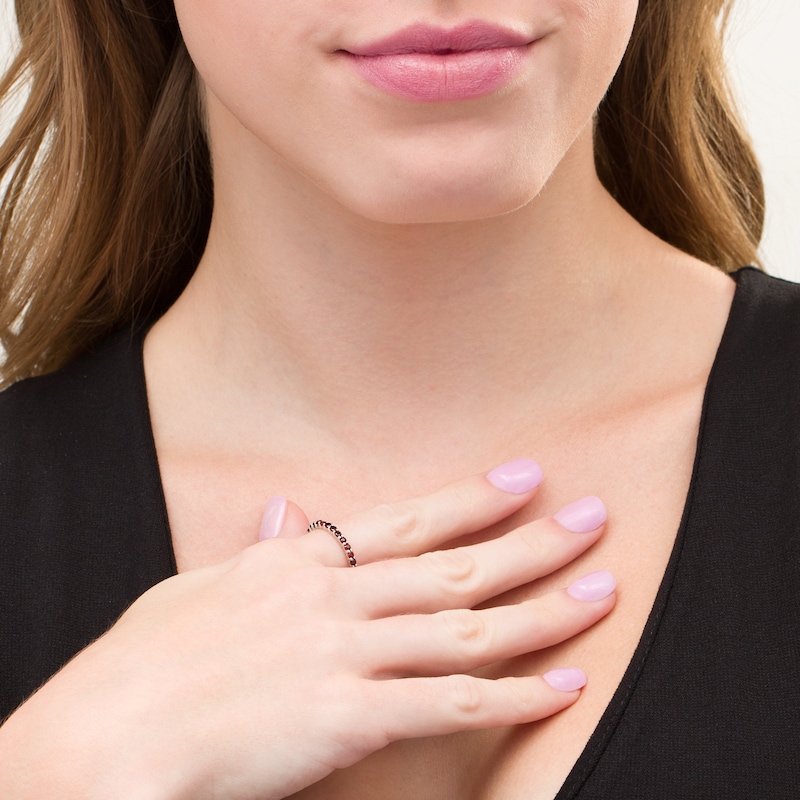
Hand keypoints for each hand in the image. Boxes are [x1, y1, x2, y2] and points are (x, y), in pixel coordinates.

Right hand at [0, 459, 614, 799]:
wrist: (105, 738)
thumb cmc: (142, 665)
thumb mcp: (201, 589)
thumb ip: (259, 552)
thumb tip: (288, 512)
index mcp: (300, 564)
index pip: (407, 520)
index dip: (472, 498)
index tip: (524, 477)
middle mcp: (335, 598)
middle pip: (457, 564)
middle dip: (533, 540)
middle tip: (595, 516)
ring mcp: (347, 654)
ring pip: (468, 626)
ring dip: (542, 611)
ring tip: (601, 592)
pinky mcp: (351, 719)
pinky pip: (450, 704)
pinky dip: (513, 696)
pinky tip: (562, 687)